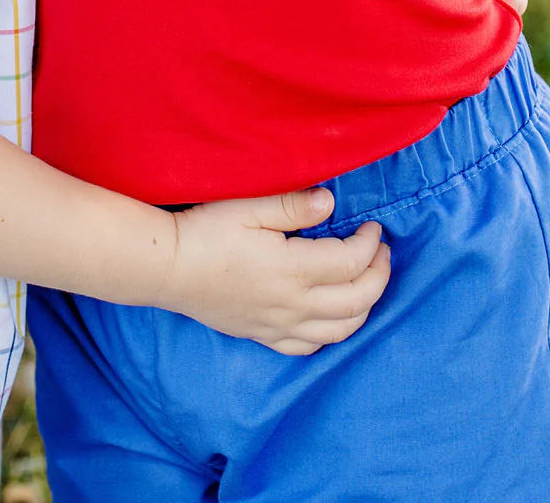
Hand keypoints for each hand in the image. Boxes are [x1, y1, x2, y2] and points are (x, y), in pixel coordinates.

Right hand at [162, 188, 389, 354]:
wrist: (168, 268)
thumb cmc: (207, 231)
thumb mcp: (249, 207)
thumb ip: (293, 205)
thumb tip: (331, 203)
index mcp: (293, 270)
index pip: (351, 262)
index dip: (370, 244)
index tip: (373, 226)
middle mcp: (294, 305)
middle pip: (357, 300)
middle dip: (379, 275)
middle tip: (381, 251)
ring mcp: (280, 326)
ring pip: (341, 330)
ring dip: (365, 306)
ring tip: (367, 281)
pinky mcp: (264, 336)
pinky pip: (310, 347)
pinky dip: (333, 333)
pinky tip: (333, 316)